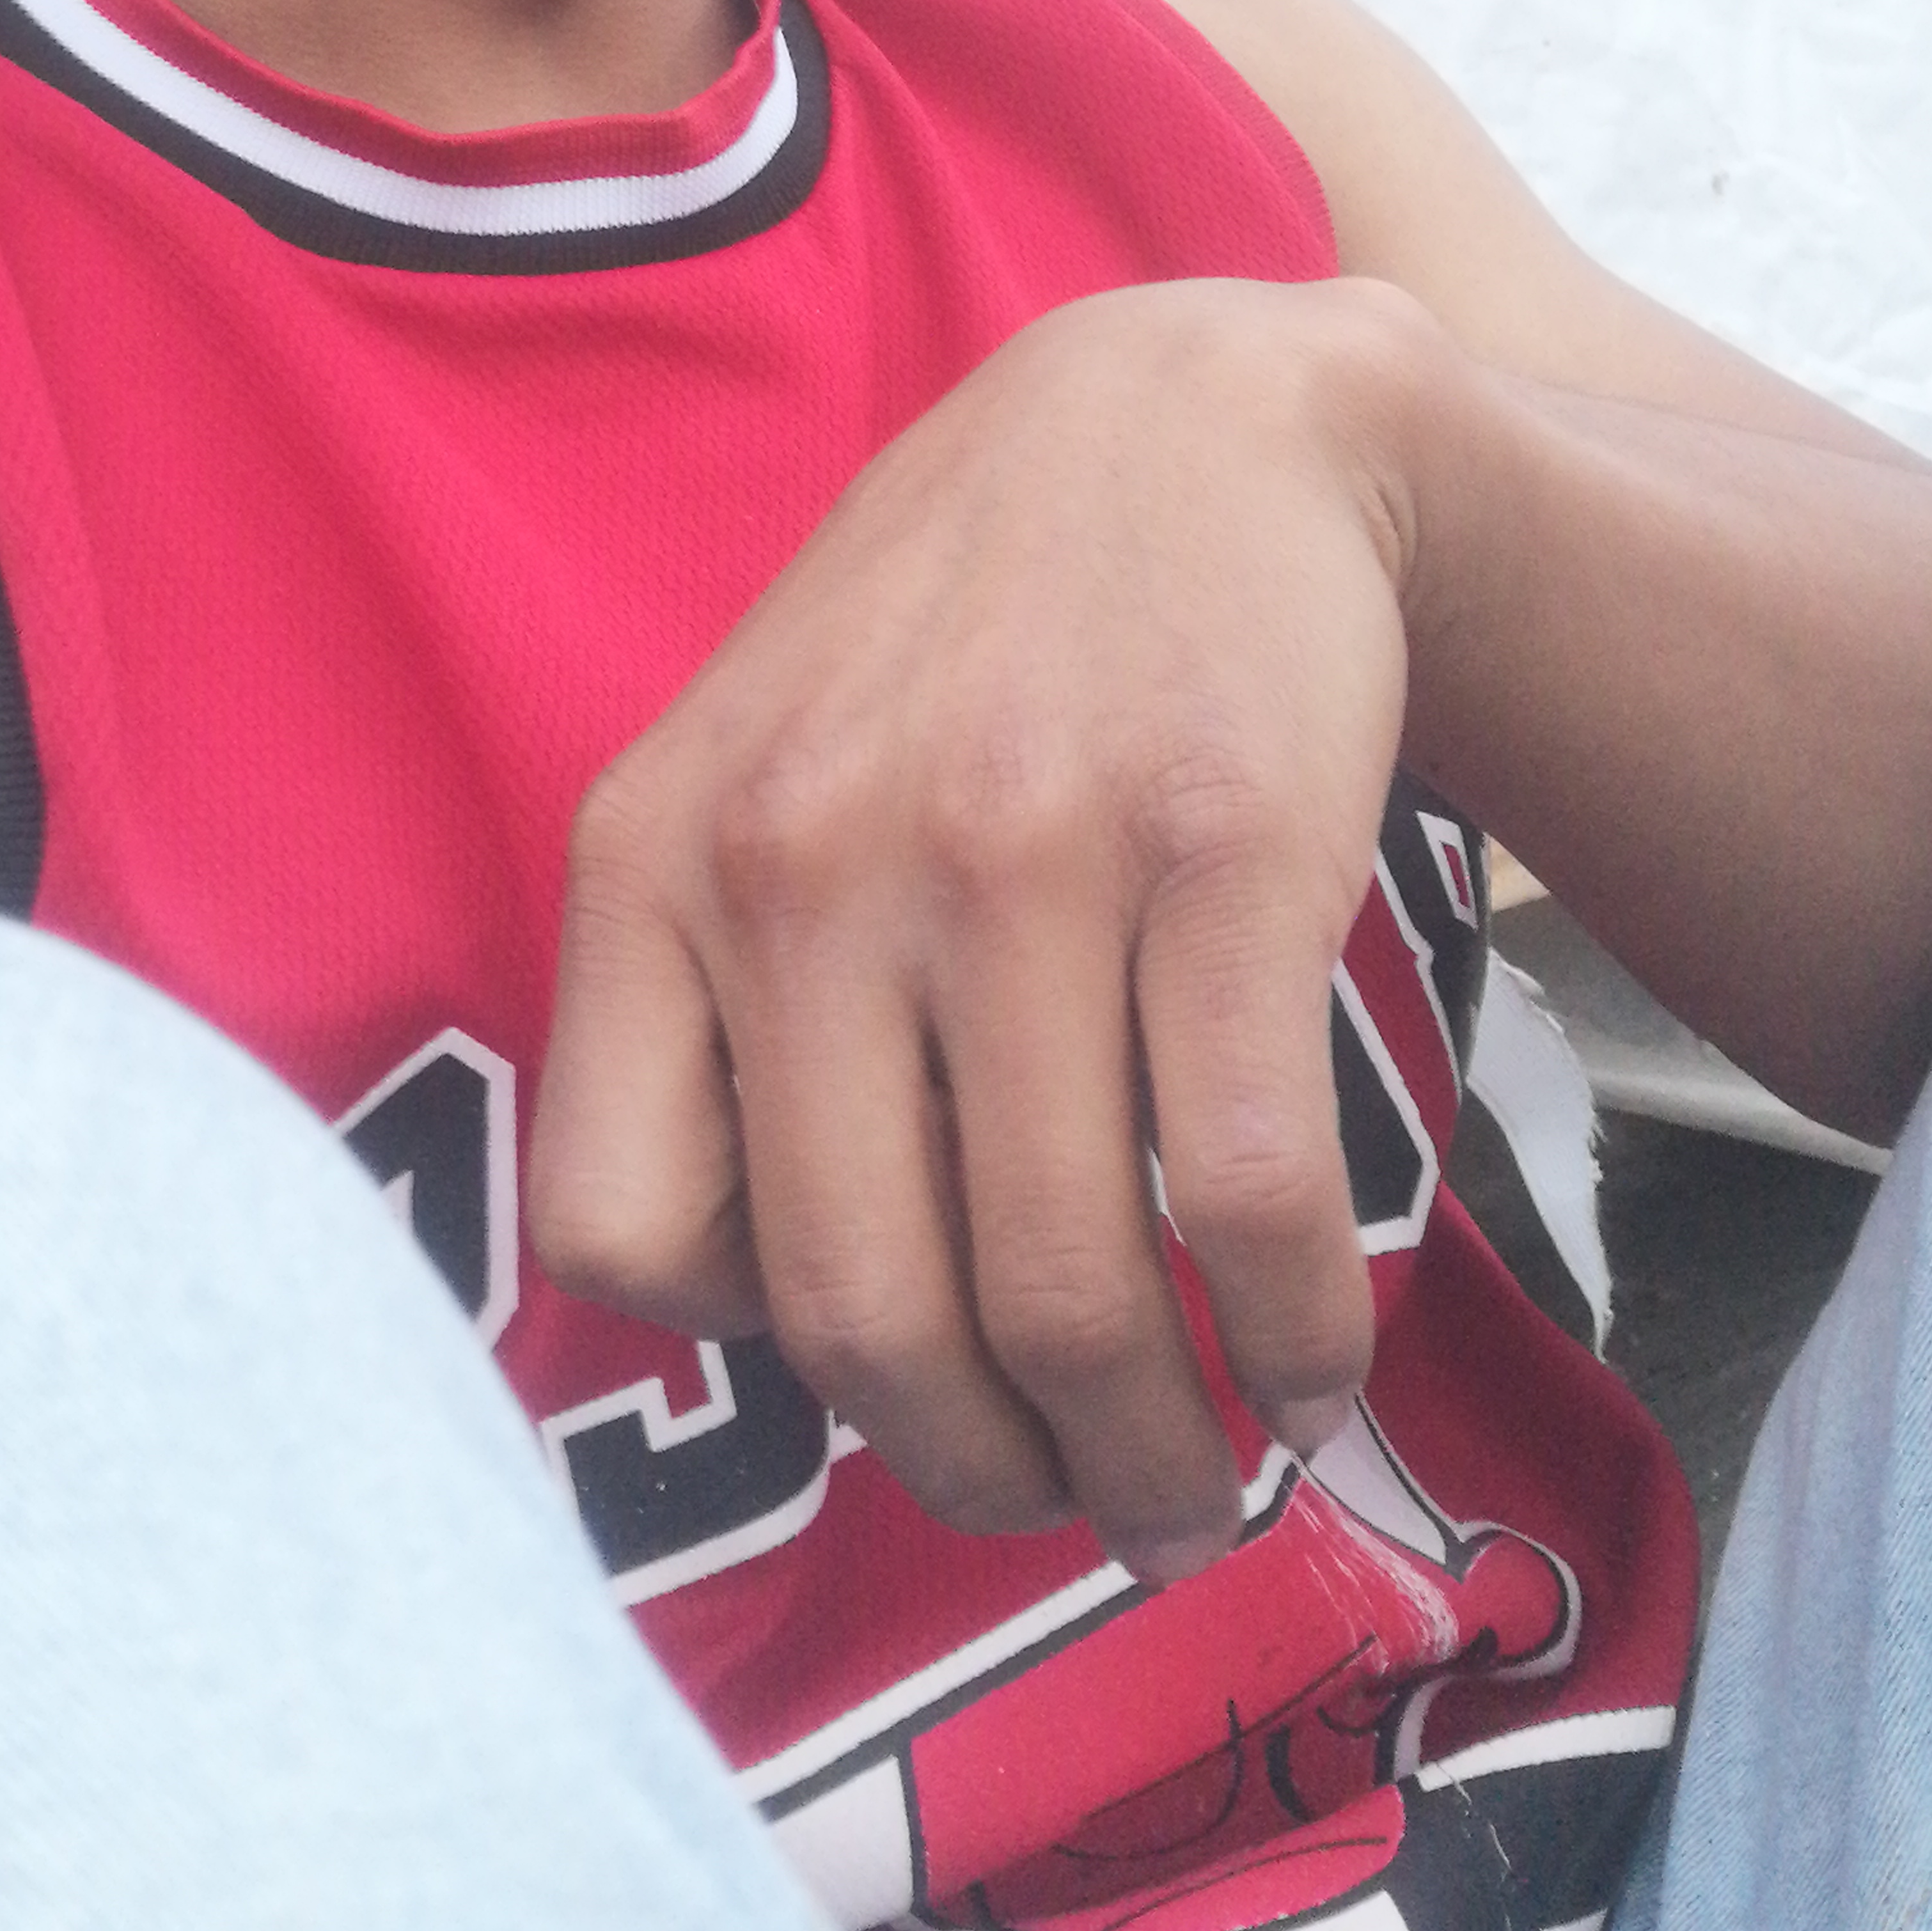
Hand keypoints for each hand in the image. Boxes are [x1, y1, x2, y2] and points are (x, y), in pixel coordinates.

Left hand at [530, 273, 1439, 1576]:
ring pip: (1064, 1286)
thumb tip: (770, 1334)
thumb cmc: (954, 648)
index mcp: (655, 859)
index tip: (872, 1375)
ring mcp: (1015, 847)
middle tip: (1075, 1509)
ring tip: (1201, 1484)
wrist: (1185, 421)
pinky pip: (1248, 1193)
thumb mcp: (749, 777)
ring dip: (1152, 1453)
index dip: (742, 1357)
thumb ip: (712, 1011)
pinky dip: (1297, 1335)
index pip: (613, 1230)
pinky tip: (1318, 1364)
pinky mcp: (1221, 845)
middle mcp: (805, 859)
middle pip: (860, 1311)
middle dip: (984, 1477)